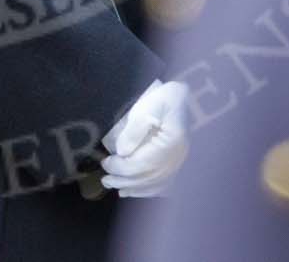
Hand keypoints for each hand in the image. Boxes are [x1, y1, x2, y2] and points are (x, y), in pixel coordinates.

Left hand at [101, 79, 189, 196]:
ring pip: (155, 185)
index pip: (142, 163)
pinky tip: (134, 192)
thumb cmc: (164, 97)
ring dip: (133, 189)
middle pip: (147, 178)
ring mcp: (180, 163)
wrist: (183, 97)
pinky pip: (164, 185)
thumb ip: (135, 129)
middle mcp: (178, 157)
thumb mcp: (149, 105)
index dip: (121, 168)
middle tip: (105, 180)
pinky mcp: (179, 164)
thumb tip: (121, 152)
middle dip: (123, 181)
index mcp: (172, 142)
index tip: (106, 163)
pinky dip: (148, 191)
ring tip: (115, 187)